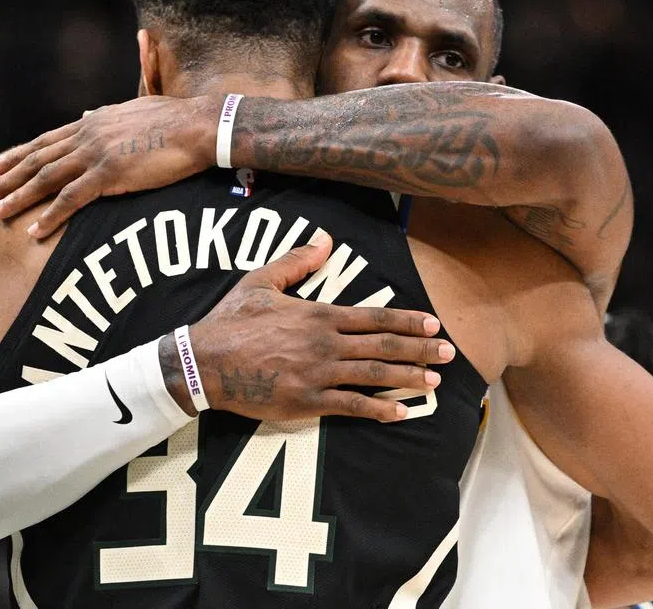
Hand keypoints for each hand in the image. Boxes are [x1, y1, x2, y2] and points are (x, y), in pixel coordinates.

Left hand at [0, 95, 217, 236]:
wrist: (199, 127)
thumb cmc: (176, 120)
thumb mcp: (133, 110)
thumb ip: (106, 114)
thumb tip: (87, 112)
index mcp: (92, 121)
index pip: (43, 140)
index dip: (15, 156)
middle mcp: (87, 134)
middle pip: (36, 159)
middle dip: (5, 178)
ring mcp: (96, 154)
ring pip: (46, 179)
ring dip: (17, 197)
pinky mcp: (110, 174)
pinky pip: (71, 199)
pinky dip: (50, 216)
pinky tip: (34, 230)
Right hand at [166, 231, 453, 422]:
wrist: (203, 362)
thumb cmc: (231, 321)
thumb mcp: (261, 282)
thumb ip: (297, 261)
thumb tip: (325, 240)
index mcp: (318, 314)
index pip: (374, 317)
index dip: (407, 321)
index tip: (433, 324)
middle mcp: (324, 344)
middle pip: (383, 345)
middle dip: (419, 349)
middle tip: (449, 354)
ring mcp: (317, 375)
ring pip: (373, 375)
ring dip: (407, 378)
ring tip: (434, 382)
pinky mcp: (306, 402)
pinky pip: (350, 407)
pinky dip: (378, 410)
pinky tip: (400, 414)